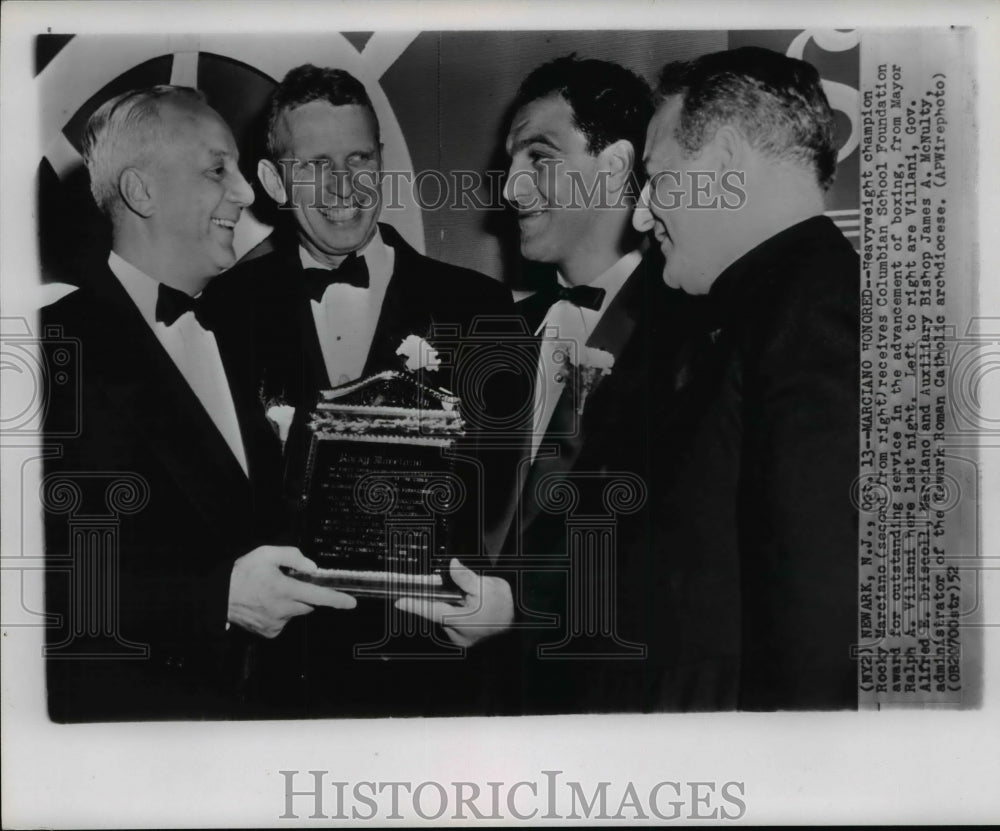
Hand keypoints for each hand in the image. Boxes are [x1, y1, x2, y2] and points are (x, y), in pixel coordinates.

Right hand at [227, 546, 355, 638]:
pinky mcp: (270, 632)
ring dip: (290, 604)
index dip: (337, 600)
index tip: (351, 603)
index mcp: (284, 589)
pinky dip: (280, 614)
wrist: (219, 597)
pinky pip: (283, 622)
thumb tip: (312, 567)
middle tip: (287, 585)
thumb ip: (292, 556)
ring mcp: (276, 623)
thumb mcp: (266, 554)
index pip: (318, 596)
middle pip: (308, 604)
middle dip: (305, 595)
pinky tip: (265, 605)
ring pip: (295, 613)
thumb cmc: (242, 573)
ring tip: (270, 594)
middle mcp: (283, 609)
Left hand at [394, 558, 512, 647]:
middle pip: (440, 613)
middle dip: (444, 601)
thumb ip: (465, 577)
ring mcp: (463, 639)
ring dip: (453, 608)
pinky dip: (459, 615)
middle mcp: (458, 634)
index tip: (399, 601)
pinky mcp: (468, 640)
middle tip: (458, 593)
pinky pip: (456, 625)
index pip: (430, 611)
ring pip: (448, 619)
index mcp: (460, 620)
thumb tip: (452, 565)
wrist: (523, 620)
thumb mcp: (486, 585)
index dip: (414, 605)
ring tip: (471, 600)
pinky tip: (472, 609)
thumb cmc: (504, 605)